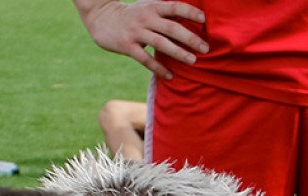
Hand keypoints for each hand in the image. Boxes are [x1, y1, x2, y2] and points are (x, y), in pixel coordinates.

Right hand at [78, 0, 207, 79]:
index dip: (190, 12)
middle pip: (171, 27)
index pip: (175, 7)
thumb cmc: (132, 15)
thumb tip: (192, 22)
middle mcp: (146, 18)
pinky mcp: (127, 46)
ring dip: (178, 52)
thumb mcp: (148, 8)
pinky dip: (158, 68)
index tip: (205, 21)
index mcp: (153, 7)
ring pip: (160, 43)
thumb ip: (166, 14)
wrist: (101, 17)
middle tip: (206, 48)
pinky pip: (145, 59)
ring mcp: (136, 32)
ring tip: (193, 61)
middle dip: (190, 38)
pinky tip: (170, 76)